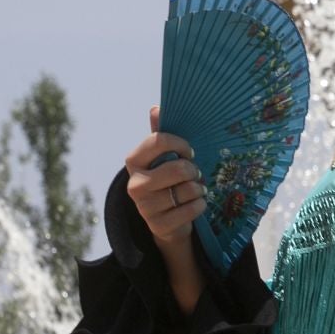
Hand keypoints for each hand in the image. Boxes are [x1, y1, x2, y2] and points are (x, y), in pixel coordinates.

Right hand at [125, 106, 206, 248]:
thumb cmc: (165, 179)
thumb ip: (159, 134)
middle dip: (193, 170)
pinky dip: (200, 204)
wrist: (164, 219)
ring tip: (195, 189)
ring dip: (198, 189)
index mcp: (134, 161)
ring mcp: (144, 207)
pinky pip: (191, 209)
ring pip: (187, 190)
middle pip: (178, 168)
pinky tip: (196, 203)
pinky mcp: (158, 225)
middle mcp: (135, 184)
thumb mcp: (162, 157)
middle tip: (195, 173)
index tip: (189, 151)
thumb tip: (155, 108)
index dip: (180, 144)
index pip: (158, 140)